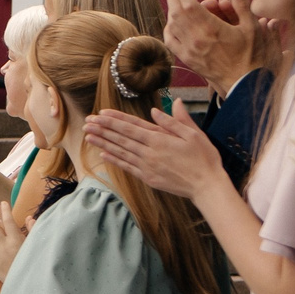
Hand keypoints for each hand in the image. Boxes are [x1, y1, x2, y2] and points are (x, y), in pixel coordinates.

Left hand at [84, 104, 224, 199]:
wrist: (207, 186)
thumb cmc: (204, 158)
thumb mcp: (194, 134)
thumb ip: (175, 121)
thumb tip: (161, 107)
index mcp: (160, 139)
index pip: (131, 126)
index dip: (114, 120)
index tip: (100, 114)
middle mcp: (150, 152)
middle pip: (121, 138)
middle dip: (103, 129)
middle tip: (87, 122)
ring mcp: (147, 166)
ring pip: (121, 151)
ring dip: (103, 142)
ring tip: (88, 136)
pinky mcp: (148, 177)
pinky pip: (127, 166)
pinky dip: (114, 160)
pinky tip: (103, 154)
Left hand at [164, 0, 261, 95]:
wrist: (243, 83)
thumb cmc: (251, 56)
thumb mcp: (252, 29)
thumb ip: (243, 7)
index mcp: (211, 28)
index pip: (189, 5)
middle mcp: (196, 38)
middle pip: (176, 13)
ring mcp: (189, 50)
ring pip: (171, 26)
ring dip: (170, 12)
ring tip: (173, 3)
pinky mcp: (187, 60)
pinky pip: (170, 42)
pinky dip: (168, 30)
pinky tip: (171, 25)